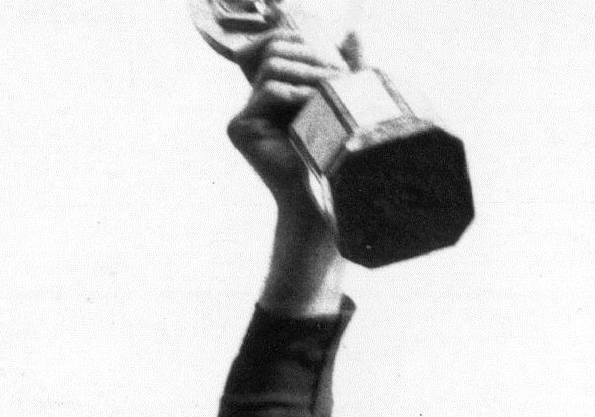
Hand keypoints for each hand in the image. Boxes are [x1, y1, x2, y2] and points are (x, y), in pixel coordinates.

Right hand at [225, 30, 349, 220]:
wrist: (321, 206)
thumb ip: (345, 70)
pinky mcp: (239, 129)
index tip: (338, 66)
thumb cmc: (335, 160)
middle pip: (276, 50)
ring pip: (273, 67)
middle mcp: (254, 103)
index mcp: (275, 96)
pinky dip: (297, 93)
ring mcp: (244, 116)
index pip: (280, 46)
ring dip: (308, 74)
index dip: (307, 46)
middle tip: (339, 76)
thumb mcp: (342, 107)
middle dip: (311, 58)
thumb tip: (355, 33)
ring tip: (332, 92)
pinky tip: (315, 107)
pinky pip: (269, 90)